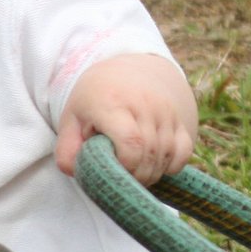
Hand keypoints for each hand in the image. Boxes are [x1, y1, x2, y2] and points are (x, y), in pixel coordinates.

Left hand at [55, 54, 196, 185]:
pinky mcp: (180, 119)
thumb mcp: (71, 120)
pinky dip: (170, 166)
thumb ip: (66, 150)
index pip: (131, 142)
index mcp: (112, 102)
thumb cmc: (93, 102)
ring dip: (151, 174)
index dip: (126, 165)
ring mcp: (166, 111)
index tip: (114, 170)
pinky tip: (152, 165)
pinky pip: (183, 152)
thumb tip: (75, 173)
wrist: (123, 72)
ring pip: (167, 155)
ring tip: (133, 173)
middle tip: (121, 179)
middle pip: (149, 154)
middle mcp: (145, 103)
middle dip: (135, 176)